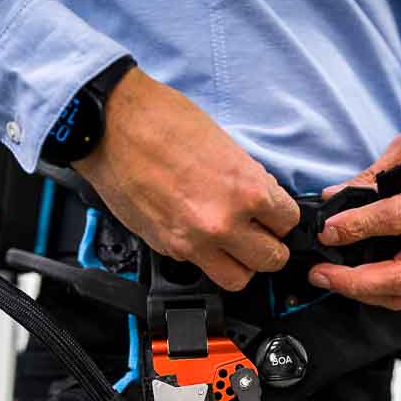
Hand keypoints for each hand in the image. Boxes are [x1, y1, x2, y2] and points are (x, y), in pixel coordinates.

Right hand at [74, 67, 299, 289]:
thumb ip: (248, 180)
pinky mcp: (168, 249)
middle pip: (271, 260)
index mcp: (246, 190)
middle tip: (259, 234)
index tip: (274, 215)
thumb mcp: (225, 144)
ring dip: (240, 264)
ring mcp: (194, 242)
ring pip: (238, 279)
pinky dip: (204, 256)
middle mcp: (224, 222)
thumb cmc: (163, 121)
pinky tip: (197, 232)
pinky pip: (200, 267)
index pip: (288, 223)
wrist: (112, 125)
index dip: (281, 218)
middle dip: (269, 246)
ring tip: (232, 246)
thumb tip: (262, 200)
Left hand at [309, 118, 400, 309]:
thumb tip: (332, 197)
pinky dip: (384, 292)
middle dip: (353, 282)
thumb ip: (374, 174)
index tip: (327, 230)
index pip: (396, 219)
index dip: (356, 228)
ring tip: (332, 280)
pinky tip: (360, 282)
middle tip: (320, 274)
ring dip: (364, 294)